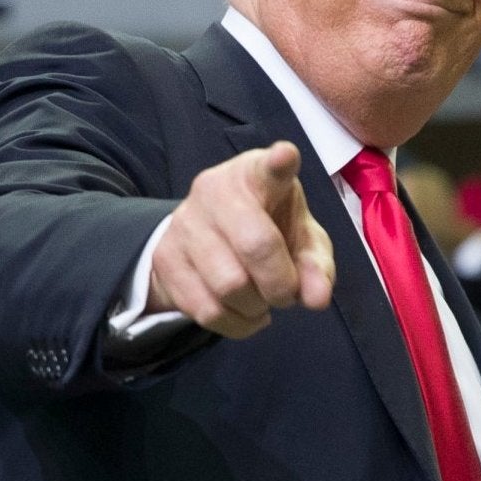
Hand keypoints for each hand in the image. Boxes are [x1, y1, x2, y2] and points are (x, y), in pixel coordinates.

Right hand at [148, 142, 334, 338]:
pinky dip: (236, 323)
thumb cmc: (268, 229)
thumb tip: (316, 298)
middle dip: (281, 284)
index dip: (279, 163)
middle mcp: (214, 190)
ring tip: (261, 299)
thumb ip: (316, 266)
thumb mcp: (301, 239)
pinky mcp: (164, 258)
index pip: (268, 168)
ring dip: (256, 307)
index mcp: (256, 175)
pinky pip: (207, 310)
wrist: (205, 237)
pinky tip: (243, 312)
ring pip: (230, 286)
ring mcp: (184, 223)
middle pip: (256, 246)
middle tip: (286, 293)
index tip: (286, 156)